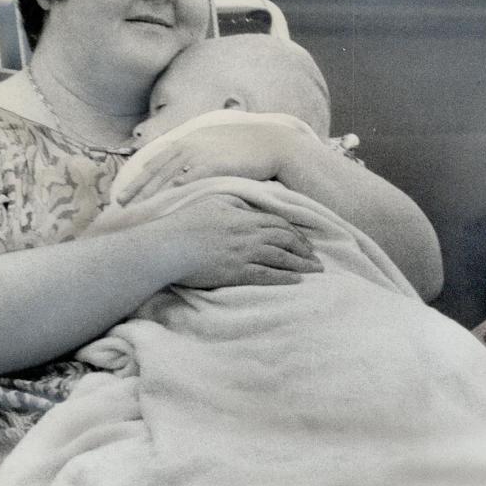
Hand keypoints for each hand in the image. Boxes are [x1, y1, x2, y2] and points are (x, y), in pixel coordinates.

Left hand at [117, 112, 316, 203]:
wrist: (272, 144)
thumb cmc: (247, 149)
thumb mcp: (216, 146)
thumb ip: (198, 156)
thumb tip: (185, 173)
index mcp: (188, 141)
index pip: (156, 160)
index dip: (139, 177)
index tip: (125, 191)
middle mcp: (190, 145)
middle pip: (156, 168)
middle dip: (137, 186)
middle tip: (119, 203)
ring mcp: (202, 153)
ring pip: (168, 175)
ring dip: (151, 192)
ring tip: (137, 207)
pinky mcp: (215, 163)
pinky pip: (191, 178)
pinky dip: (176, 188)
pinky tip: (165, 199)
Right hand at [156, 193, 322, 287]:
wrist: (169, 246)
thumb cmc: (185, 223)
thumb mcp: (212, 204)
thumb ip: (234, 205)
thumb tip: (247, 209)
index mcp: (242, 217)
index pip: (277, 223)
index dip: (295, 232)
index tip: (304, 240)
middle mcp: (248, 234)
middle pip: (284, 239)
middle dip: (303, 248)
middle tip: (315, 257)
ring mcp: (244, 254)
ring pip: (281, 257)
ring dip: (300, 264)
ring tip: (315, 270)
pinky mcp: (236, 273)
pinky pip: (267, 276)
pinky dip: (284, 278)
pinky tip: (297, 281)